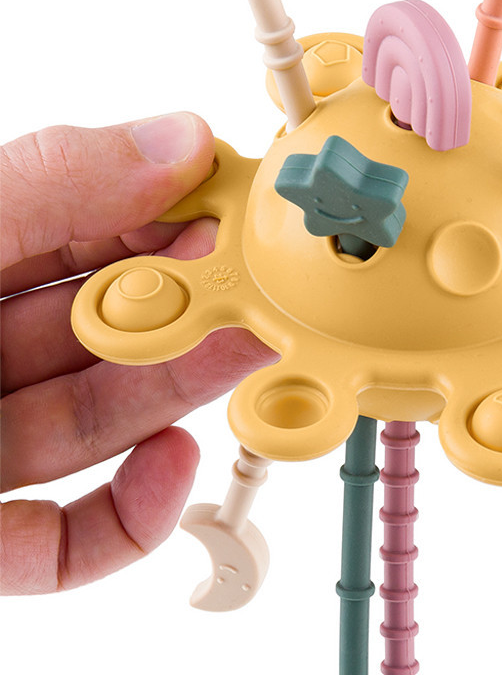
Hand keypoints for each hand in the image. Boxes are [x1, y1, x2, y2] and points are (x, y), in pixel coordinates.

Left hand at [0, 114, 276, 593]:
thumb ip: (47, 185)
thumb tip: (175, 142)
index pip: (78, 222)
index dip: (165, 210)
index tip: (244, 203)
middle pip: (101, 323)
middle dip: (193, 304)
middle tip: (270, 285)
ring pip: (96, 419)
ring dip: (186, 391)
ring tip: (256, 355)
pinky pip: (59, 542)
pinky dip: (128, 518)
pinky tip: (171, 467)